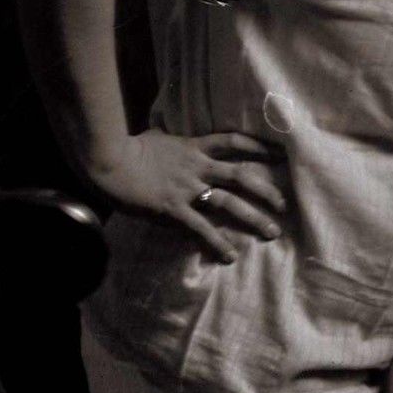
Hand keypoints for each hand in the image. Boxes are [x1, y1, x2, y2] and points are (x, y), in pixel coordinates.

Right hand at [94, 129, 288, 264]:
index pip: (234, 141)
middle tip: (284, 204)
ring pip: (229, 203)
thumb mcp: (157, 138)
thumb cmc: (128, 148)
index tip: (280, 153)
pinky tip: (230, 256)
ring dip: (253, 218)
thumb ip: (170, 140)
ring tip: (272, 232)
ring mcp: (187, 188)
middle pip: (241, 176)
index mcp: (194, 147)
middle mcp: (197, 167)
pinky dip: (217, 242)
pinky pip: (200, 228)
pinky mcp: (172, 208)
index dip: (258, 145)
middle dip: (266, 190)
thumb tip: (165, 136)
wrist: (108, 161)